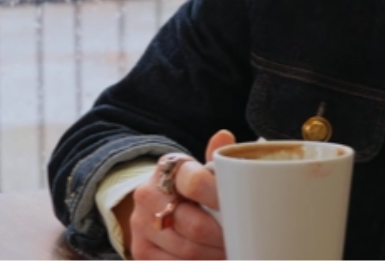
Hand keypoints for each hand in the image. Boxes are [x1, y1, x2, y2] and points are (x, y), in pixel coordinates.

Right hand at [124, 130, 235, 259]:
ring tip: (233, 251)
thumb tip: (224, 136)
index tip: (242, 209)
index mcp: (167, 168)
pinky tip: (214, 258)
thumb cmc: (188, 185)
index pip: (196, 182)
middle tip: (244, 240)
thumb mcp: (199, 168)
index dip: (221, 199)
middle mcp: (147, 195)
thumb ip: (214, 158)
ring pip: (187, 251)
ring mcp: (141, 226)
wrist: (154, 203)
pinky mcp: (141, 252)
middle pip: (195, 225)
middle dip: (224, 237)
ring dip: (215, 256)